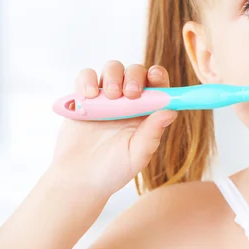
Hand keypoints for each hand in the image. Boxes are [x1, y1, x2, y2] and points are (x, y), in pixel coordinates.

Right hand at [47, 60, 176, 198]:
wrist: (77, 180)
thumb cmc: (112, 170)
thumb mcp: (137, 155)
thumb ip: (152, 134)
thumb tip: (171, 111)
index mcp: (147, 112)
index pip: (158, 84)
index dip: (159, 76)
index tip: (155, 77)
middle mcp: (128, 101)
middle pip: (136, 71)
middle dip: (135, 75)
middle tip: (130, 93)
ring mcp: (105, 97)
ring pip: (113, 68)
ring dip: (114, 75)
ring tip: (110, 96)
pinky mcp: (83, 98)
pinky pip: (86, 76)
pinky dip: (88, 80)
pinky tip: (89, 95)